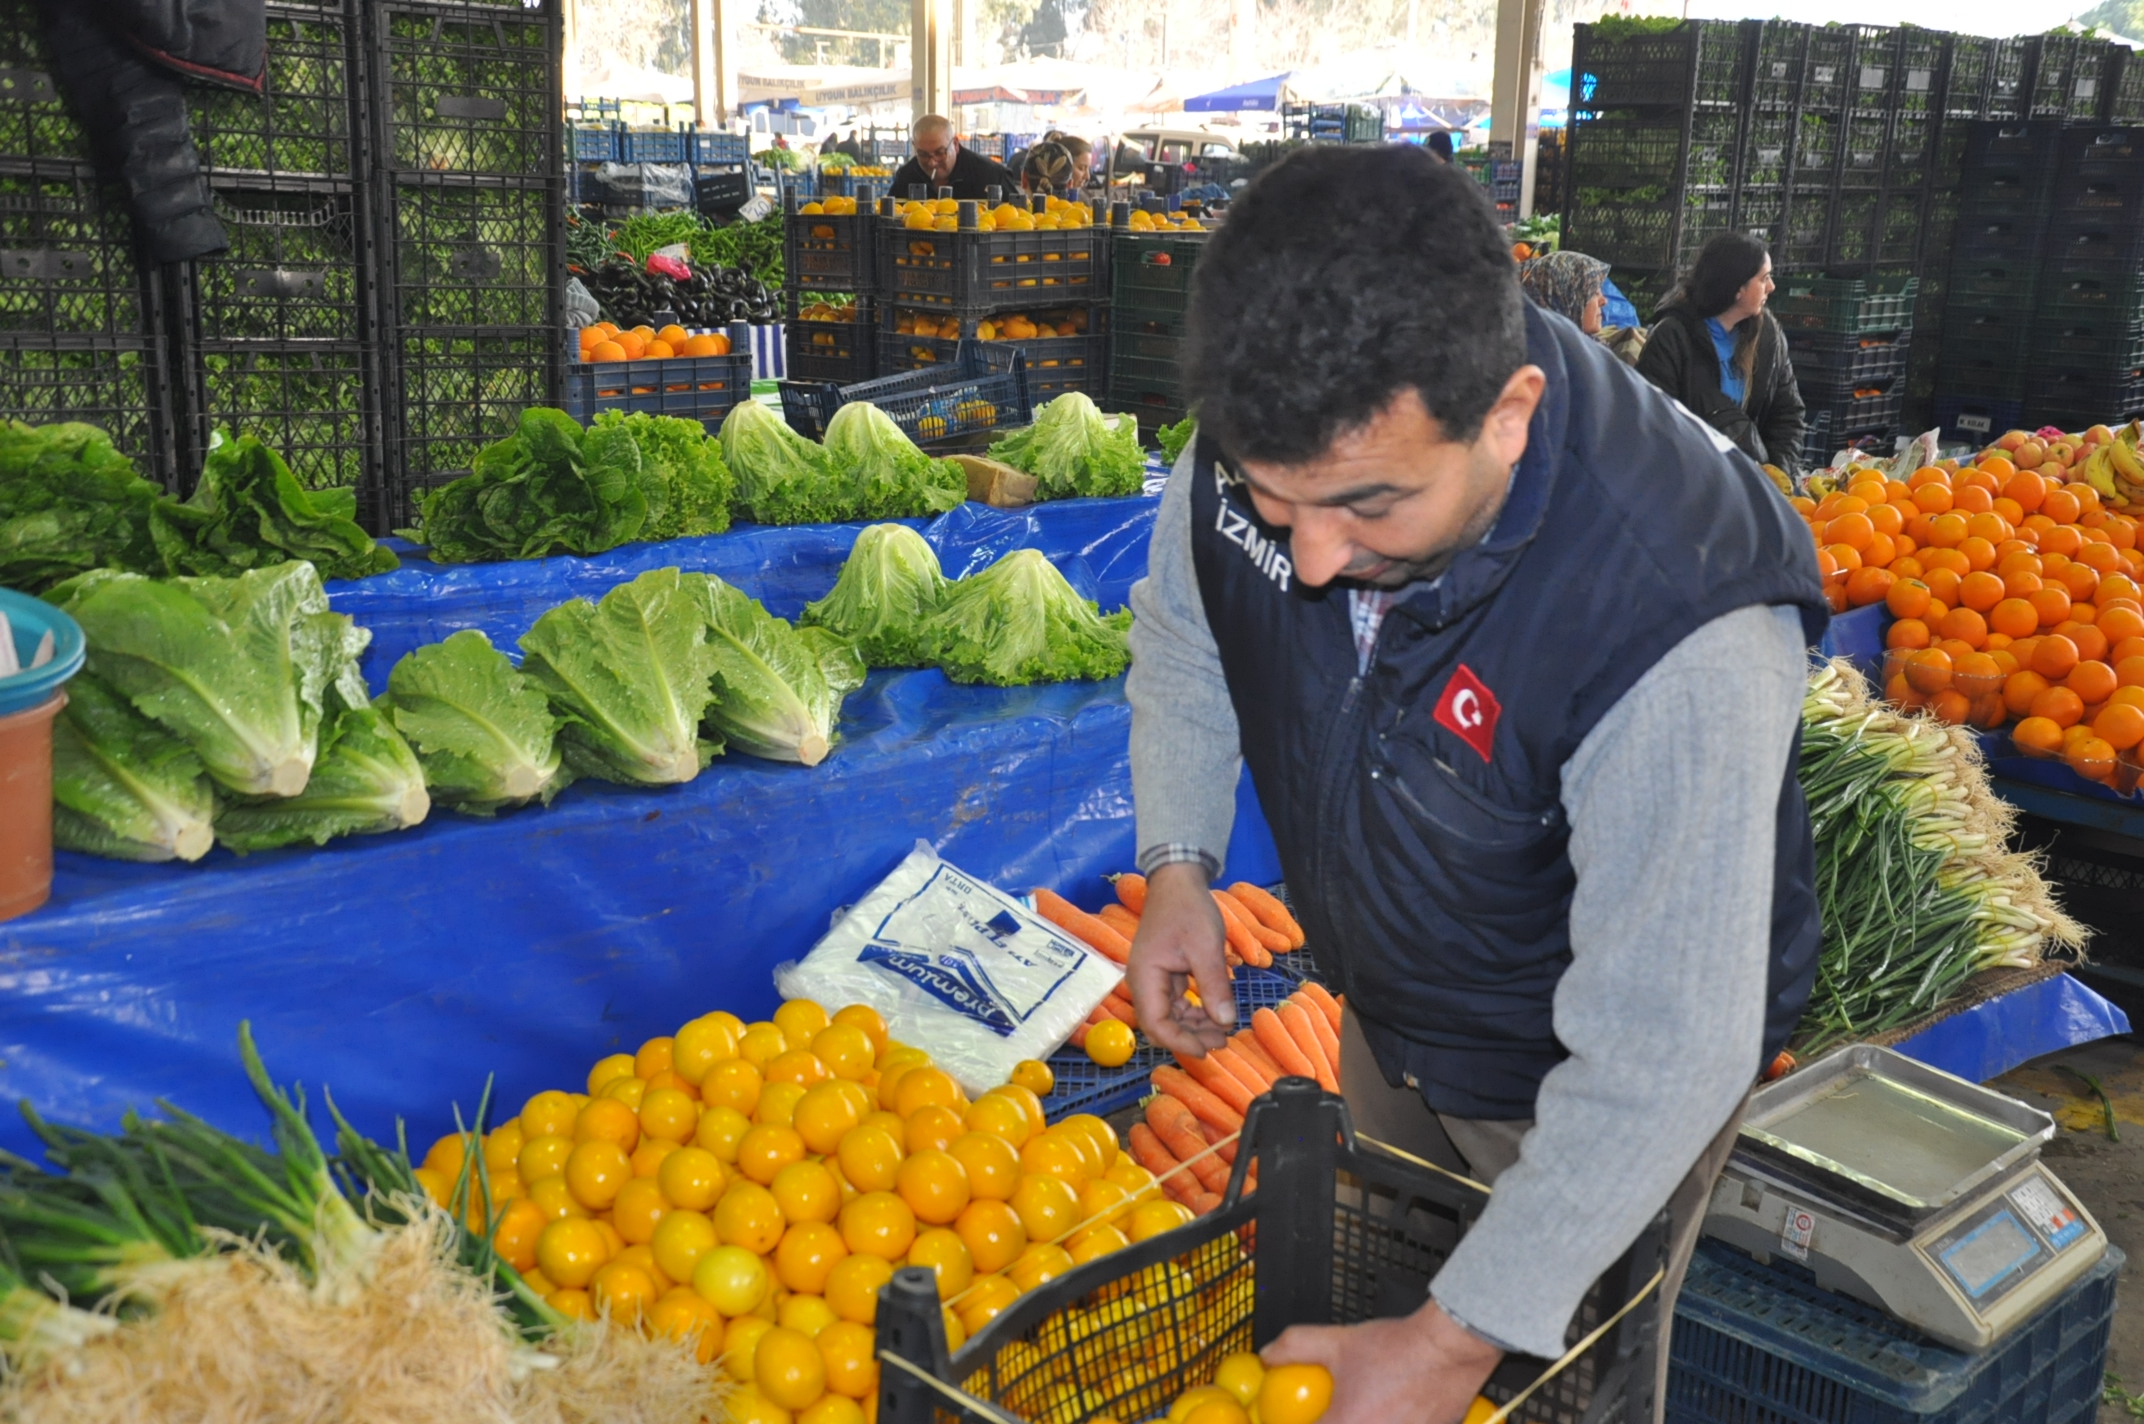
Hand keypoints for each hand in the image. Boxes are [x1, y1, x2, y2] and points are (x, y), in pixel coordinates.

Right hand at [1126, 861, 1233, 1057]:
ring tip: (1223, 1030)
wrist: (1178, 882)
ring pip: (1170, 1017)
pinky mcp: (1164, 976)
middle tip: (1222, 1041)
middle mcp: (1143, 983)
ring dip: (1194, 1027)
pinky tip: (1215, 1015)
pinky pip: (1176, 1003)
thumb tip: (1225, 1022)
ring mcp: (1153, 980)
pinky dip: (1195, 1012)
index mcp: (1144, 977)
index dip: (1180, 1042)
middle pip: (1161, 1025)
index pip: (1155, 1024)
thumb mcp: (1206, 948)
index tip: (1206, 1049)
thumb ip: (1214, 987)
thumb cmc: (1188, 910)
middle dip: (1189, 1037)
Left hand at [1262, 1299, 1502, 1423]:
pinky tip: (1385, 1410)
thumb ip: (1296, 1347)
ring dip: (1356, 1421)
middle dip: (1331, 1421)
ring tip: (1362, 1406)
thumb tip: (1269, 1355)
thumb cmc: (1401, 1349)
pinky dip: (1383, 1421)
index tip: (1292, 1418)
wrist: (1450, 1349)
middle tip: (1330, 1410)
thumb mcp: (1338, 1341)